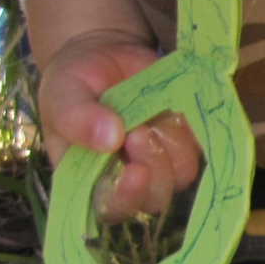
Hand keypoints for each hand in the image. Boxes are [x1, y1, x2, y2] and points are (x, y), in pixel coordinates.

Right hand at [37, 27, 203, 221]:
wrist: (104, 55)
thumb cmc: (74, 82)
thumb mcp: (64, 95)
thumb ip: (78, 118)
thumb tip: (110, 140)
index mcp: (88, 179)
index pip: (110, 209)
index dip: (127, 198)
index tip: (135, 171)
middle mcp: (127, 178)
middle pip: (155, 197)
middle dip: (152, 164)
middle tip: (138, 130)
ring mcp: (160, 162)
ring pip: (182, 173)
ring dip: (170, 143)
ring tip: (147, 114)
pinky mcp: (184, 143)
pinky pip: (200, 147)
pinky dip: (187, 128)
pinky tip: (167, 107)